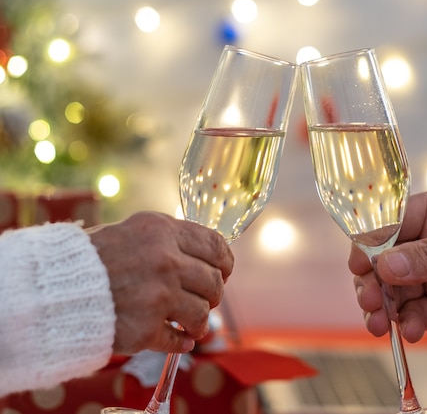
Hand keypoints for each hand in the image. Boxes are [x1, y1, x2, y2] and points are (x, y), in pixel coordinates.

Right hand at [87, 212, 232, 354]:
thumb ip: (174, 239)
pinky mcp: (145, 329)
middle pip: (214, 282)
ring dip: (199, 322)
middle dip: (214, 293)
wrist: (55, 287)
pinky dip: (181, 342)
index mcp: (163, 232)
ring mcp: (157, 297)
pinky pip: (178, 340)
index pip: (216, 247)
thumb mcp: (138, 230)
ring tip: (191, 324)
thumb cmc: (97, 256)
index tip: (224, 271)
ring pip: (202, 314)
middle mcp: (165, 262)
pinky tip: (179, 339)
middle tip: (205, 299)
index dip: (225, 262)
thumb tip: (212, 255)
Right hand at [349, 189, 426, 343]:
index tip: (360, 266)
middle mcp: (424, 245)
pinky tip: (412, 330)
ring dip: (383, 308)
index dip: (369, 245)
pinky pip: (413, 316)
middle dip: (371, 282)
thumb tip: (385, 265)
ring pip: (391, 293)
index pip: (387, 226)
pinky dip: (407, 325)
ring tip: (381, 323)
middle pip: (381, 263)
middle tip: (371, 300)